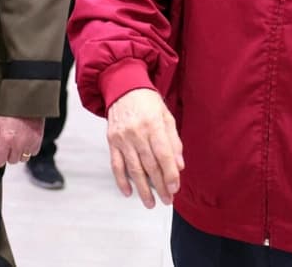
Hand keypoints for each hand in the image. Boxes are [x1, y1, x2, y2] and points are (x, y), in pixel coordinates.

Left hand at [0, 115, 44, 166]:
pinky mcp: (38, 139)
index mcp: (6, 139)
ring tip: (18, 143)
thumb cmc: (10, 110)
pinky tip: (26, 141)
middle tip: (8, 147)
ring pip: (23, 158)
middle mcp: (18, 143)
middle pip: (12, 161)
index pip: (0, 160)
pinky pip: (33, 152)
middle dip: (9, 156)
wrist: (26, 100)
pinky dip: (30, 149)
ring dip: (20, 153)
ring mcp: (29, 142)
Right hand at [106, 88, 183, 207]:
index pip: (163, 155)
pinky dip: (121, 180)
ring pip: (133, 169)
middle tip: (167, 200)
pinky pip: (116, 165)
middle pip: (149, 165)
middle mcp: (137, 133)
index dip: (170, 173)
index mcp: (153, 125)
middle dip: (160, 186)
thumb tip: (179, 165)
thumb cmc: (148, 102)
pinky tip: (128, 193)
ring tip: (151, 203)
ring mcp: (122, 138)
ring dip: (143, 189)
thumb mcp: (166, 116)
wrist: (124, 88)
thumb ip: (174, 141)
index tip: (175, 188)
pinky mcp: (112, 141)